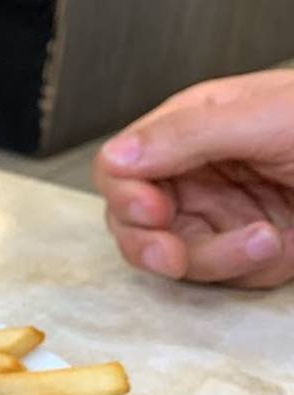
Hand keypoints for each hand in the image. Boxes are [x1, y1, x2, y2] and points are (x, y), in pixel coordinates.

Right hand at [94, 69, 293, 287]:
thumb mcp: (261, 117)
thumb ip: (185, 135)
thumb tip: (117, 157)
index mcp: (190, 128)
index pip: (122, 166)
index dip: (126, 193)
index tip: (151, 210)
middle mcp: (195, 174)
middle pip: (132, 221)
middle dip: (151, 243)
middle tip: (173, 256)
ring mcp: (218, 215)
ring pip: (172, 257)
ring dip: (213, 258)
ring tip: (263, 240)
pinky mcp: (247, 251)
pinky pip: (218, 277)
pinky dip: (243, 268)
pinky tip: (279, 244)